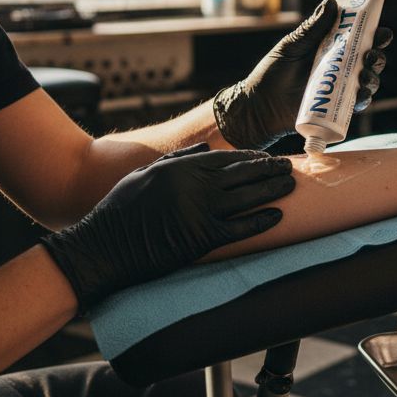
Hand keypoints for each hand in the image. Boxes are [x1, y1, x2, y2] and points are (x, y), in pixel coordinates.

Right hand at [41, 143, 294, 312]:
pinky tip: (277, 215)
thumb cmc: (121, 210)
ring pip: (247, 196)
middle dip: (269, 169)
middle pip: (242, 173)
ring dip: (272, 190)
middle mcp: (194, 185)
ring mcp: (200, 211)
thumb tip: (207, 150)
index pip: (227, 157)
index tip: (267, 158)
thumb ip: (177, 160)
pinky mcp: (202, 237)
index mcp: (180, 167)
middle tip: (288, 167)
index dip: (251, 157)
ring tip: (291, 185)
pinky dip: (261, 220)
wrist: (105, 246)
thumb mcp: (145, 174)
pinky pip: (240, 227)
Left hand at [213, 0, 393, 148]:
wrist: (260, 105)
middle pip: (370, 59)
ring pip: (368, 80)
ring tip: (364, 73)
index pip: (360, 38)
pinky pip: (358, 104)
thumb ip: (312, 28)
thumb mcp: (292, 46)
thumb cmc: (273, 72)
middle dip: (377, 55)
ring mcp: (340, 87)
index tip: (382, 31)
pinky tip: (361, 94)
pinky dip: (364, 99)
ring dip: (373, 76)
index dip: (375, 33)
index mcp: (333, 47)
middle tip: (371, 53)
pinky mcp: (337, 108)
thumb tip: (332, 3)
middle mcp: (341, 66)